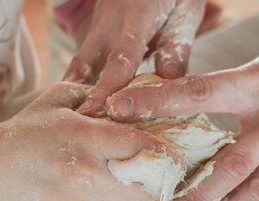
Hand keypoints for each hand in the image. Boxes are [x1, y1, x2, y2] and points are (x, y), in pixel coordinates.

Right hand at [0, 82, 173, 200]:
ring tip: (116, 199)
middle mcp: (84, 175)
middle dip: (152, 193)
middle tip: (150, 188)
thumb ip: (97, 97)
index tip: (173, 163)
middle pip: (145, 195)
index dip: (167, 157)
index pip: (145, 149)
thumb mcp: (60, 100)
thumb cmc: (28, 131)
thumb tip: (134, 104)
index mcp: (88, 138)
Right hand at [68, 0, 205, 115]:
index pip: (120, 60)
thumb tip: (169, 86)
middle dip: (83, 100)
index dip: (108, 88)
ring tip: (73, 127)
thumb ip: (177, 49)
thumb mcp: (185, 12)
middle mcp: (107, 25)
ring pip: (80, 68)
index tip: (97, 112)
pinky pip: (83, 65)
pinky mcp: (94, 37)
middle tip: (77, 131)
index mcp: (134, 17)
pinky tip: (80, 110)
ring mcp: (96, 30)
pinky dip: (80, 87)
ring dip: (77, 95)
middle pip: (90, 68)